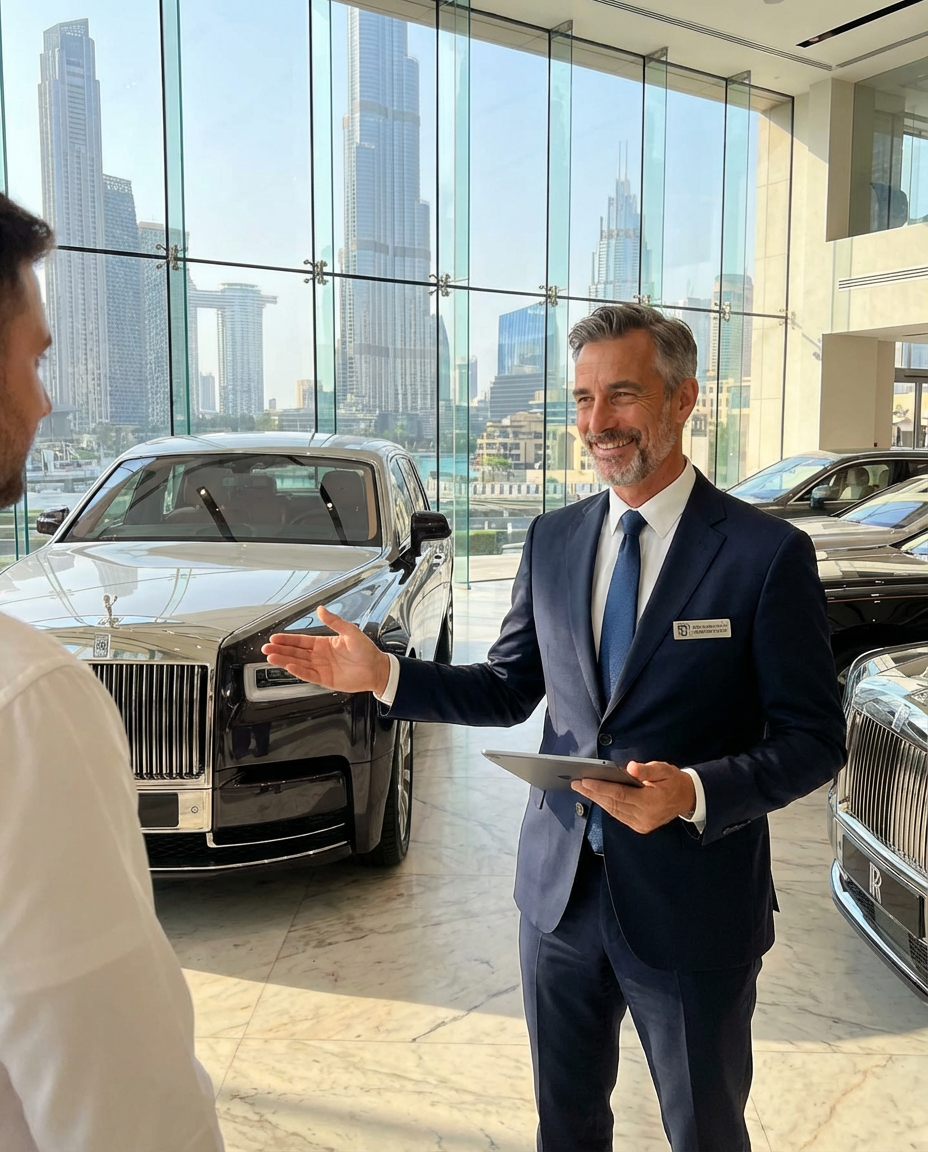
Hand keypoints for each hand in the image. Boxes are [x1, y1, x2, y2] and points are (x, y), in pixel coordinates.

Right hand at [261, 605, 390, 695]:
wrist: (377, 669)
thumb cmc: (366, 651)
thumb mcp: (350, 631)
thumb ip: (334, 621)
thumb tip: (320, 609)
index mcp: (324, 644)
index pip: (301, 641)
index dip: (287, 639)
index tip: (275, 638)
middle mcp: (320, 656)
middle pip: (295, 652)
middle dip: (280, 650)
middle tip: (266, 648)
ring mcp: (321, 668)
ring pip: (298, 663)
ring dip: (284, 660)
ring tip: (271, 657)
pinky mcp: (325, 680)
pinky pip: (308, 675)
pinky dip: (298, 671)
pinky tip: (288, 666)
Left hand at [571, 761, 695, 834]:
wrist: (687, 799)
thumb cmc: (673, 781)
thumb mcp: (664, 770)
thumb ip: (647, 770)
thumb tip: (631, 768)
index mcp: (651, 802)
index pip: (620, 794)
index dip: (601, 787)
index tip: (585, 780)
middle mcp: (645, 817)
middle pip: (613, 804)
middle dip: (593, 793)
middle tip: (576, 783)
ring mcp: (642, 824)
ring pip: (613, 811)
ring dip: (597, 800)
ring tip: (582, 788)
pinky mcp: (640, 827)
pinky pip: (618, 815)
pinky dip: (606, 805)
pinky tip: (597, 797)